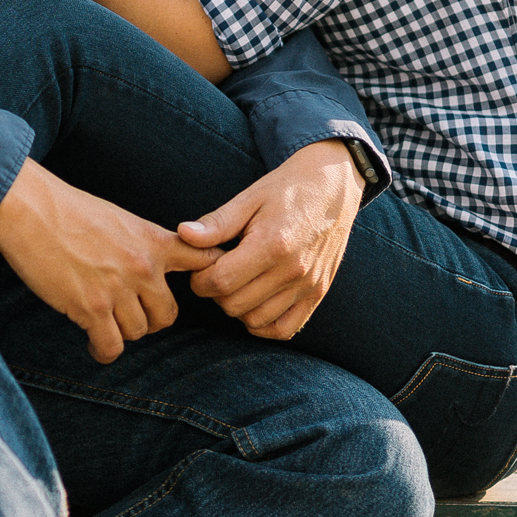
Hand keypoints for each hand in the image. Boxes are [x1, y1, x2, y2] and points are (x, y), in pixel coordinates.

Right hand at [0, 158, 221, 363]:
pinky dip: (103, 351)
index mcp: (156, 241)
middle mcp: (143, 267)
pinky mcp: (91, 308)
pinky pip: (111, 347)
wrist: (31, 209)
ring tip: (104, 323)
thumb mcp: (122, 219)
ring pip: (138, 333)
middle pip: (168, 316)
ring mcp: (118, 289)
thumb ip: (146, 244)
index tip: (204, 290)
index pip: (205, 262)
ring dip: (121, 332)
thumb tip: (159, 269)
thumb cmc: (70, 211)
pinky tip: (94, 343)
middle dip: (149, 320)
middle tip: (128, 314)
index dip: (209, 278)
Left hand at [179, 141, 364, 339]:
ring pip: (255, 321)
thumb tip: (183, 234)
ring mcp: (308, 286)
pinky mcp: (318, 294)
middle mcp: (293, 270)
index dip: (200, 279)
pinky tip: (255, 302)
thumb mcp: (249, 198)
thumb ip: (217, 223)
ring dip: (238, 307)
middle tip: (219, 271)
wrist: (333, 186)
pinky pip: (283, 330)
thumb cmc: (286, 189)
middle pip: (234, 305)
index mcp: (272, 244)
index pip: (220, 281)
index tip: (202, 265)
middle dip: (216, 292)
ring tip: (239, 282)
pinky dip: (264, 324)